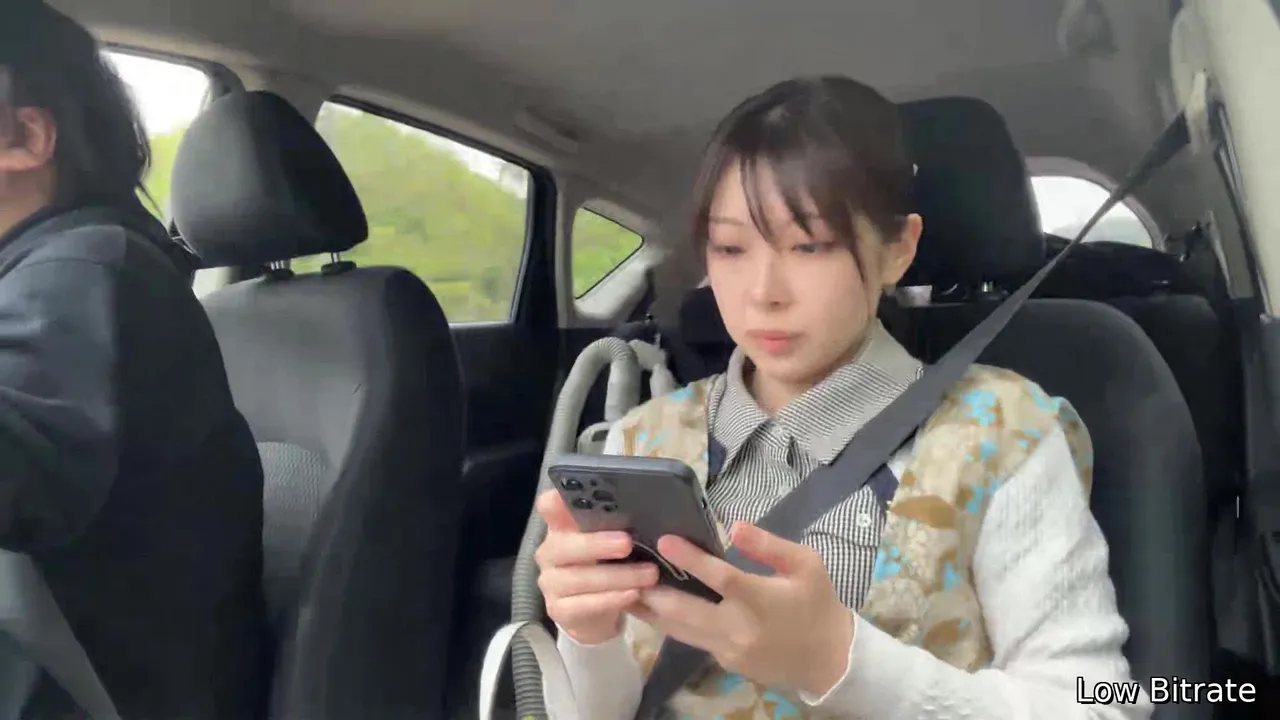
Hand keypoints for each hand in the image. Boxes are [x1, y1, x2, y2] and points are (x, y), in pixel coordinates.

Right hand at [534, 490, 659, 644]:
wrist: (596, 613)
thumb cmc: (606, 566)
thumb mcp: (611, 542)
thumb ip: (616, 525)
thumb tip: (646, 508)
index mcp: (561, 528)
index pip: (548, 507)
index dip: (558, 501)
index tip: (581, 495)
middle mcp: (550, 552)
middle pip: (564, 545)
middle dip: (597, 544)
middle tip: (627, 543)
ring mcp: (550, 583)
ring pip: (579, 578)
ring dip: (616, 576)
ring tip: (648, 574)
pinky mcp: (558, 610)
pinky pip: (584, 604)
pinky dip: (611, 599)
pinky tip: (633, 594)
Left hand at [630, 522, 853, 696]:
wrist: (830, 661)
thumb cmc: (818, 605)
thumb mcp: (806, 565)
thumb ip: (769, 545)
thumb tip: (735, 525)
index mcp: (762, 600)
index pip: (721, 578)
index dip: (691, 559)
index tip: (664, 541)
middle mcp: (740, 628)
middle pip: (687, 611)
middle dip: (653, 594)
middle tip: (626, 573)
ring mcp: (729, 650)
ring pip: (681, 631)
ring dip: (651, 612)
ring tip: (626, 591)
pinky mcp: (725, 662)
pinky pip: (693, 640)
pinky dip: (672, 624)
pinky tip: (655, 608)